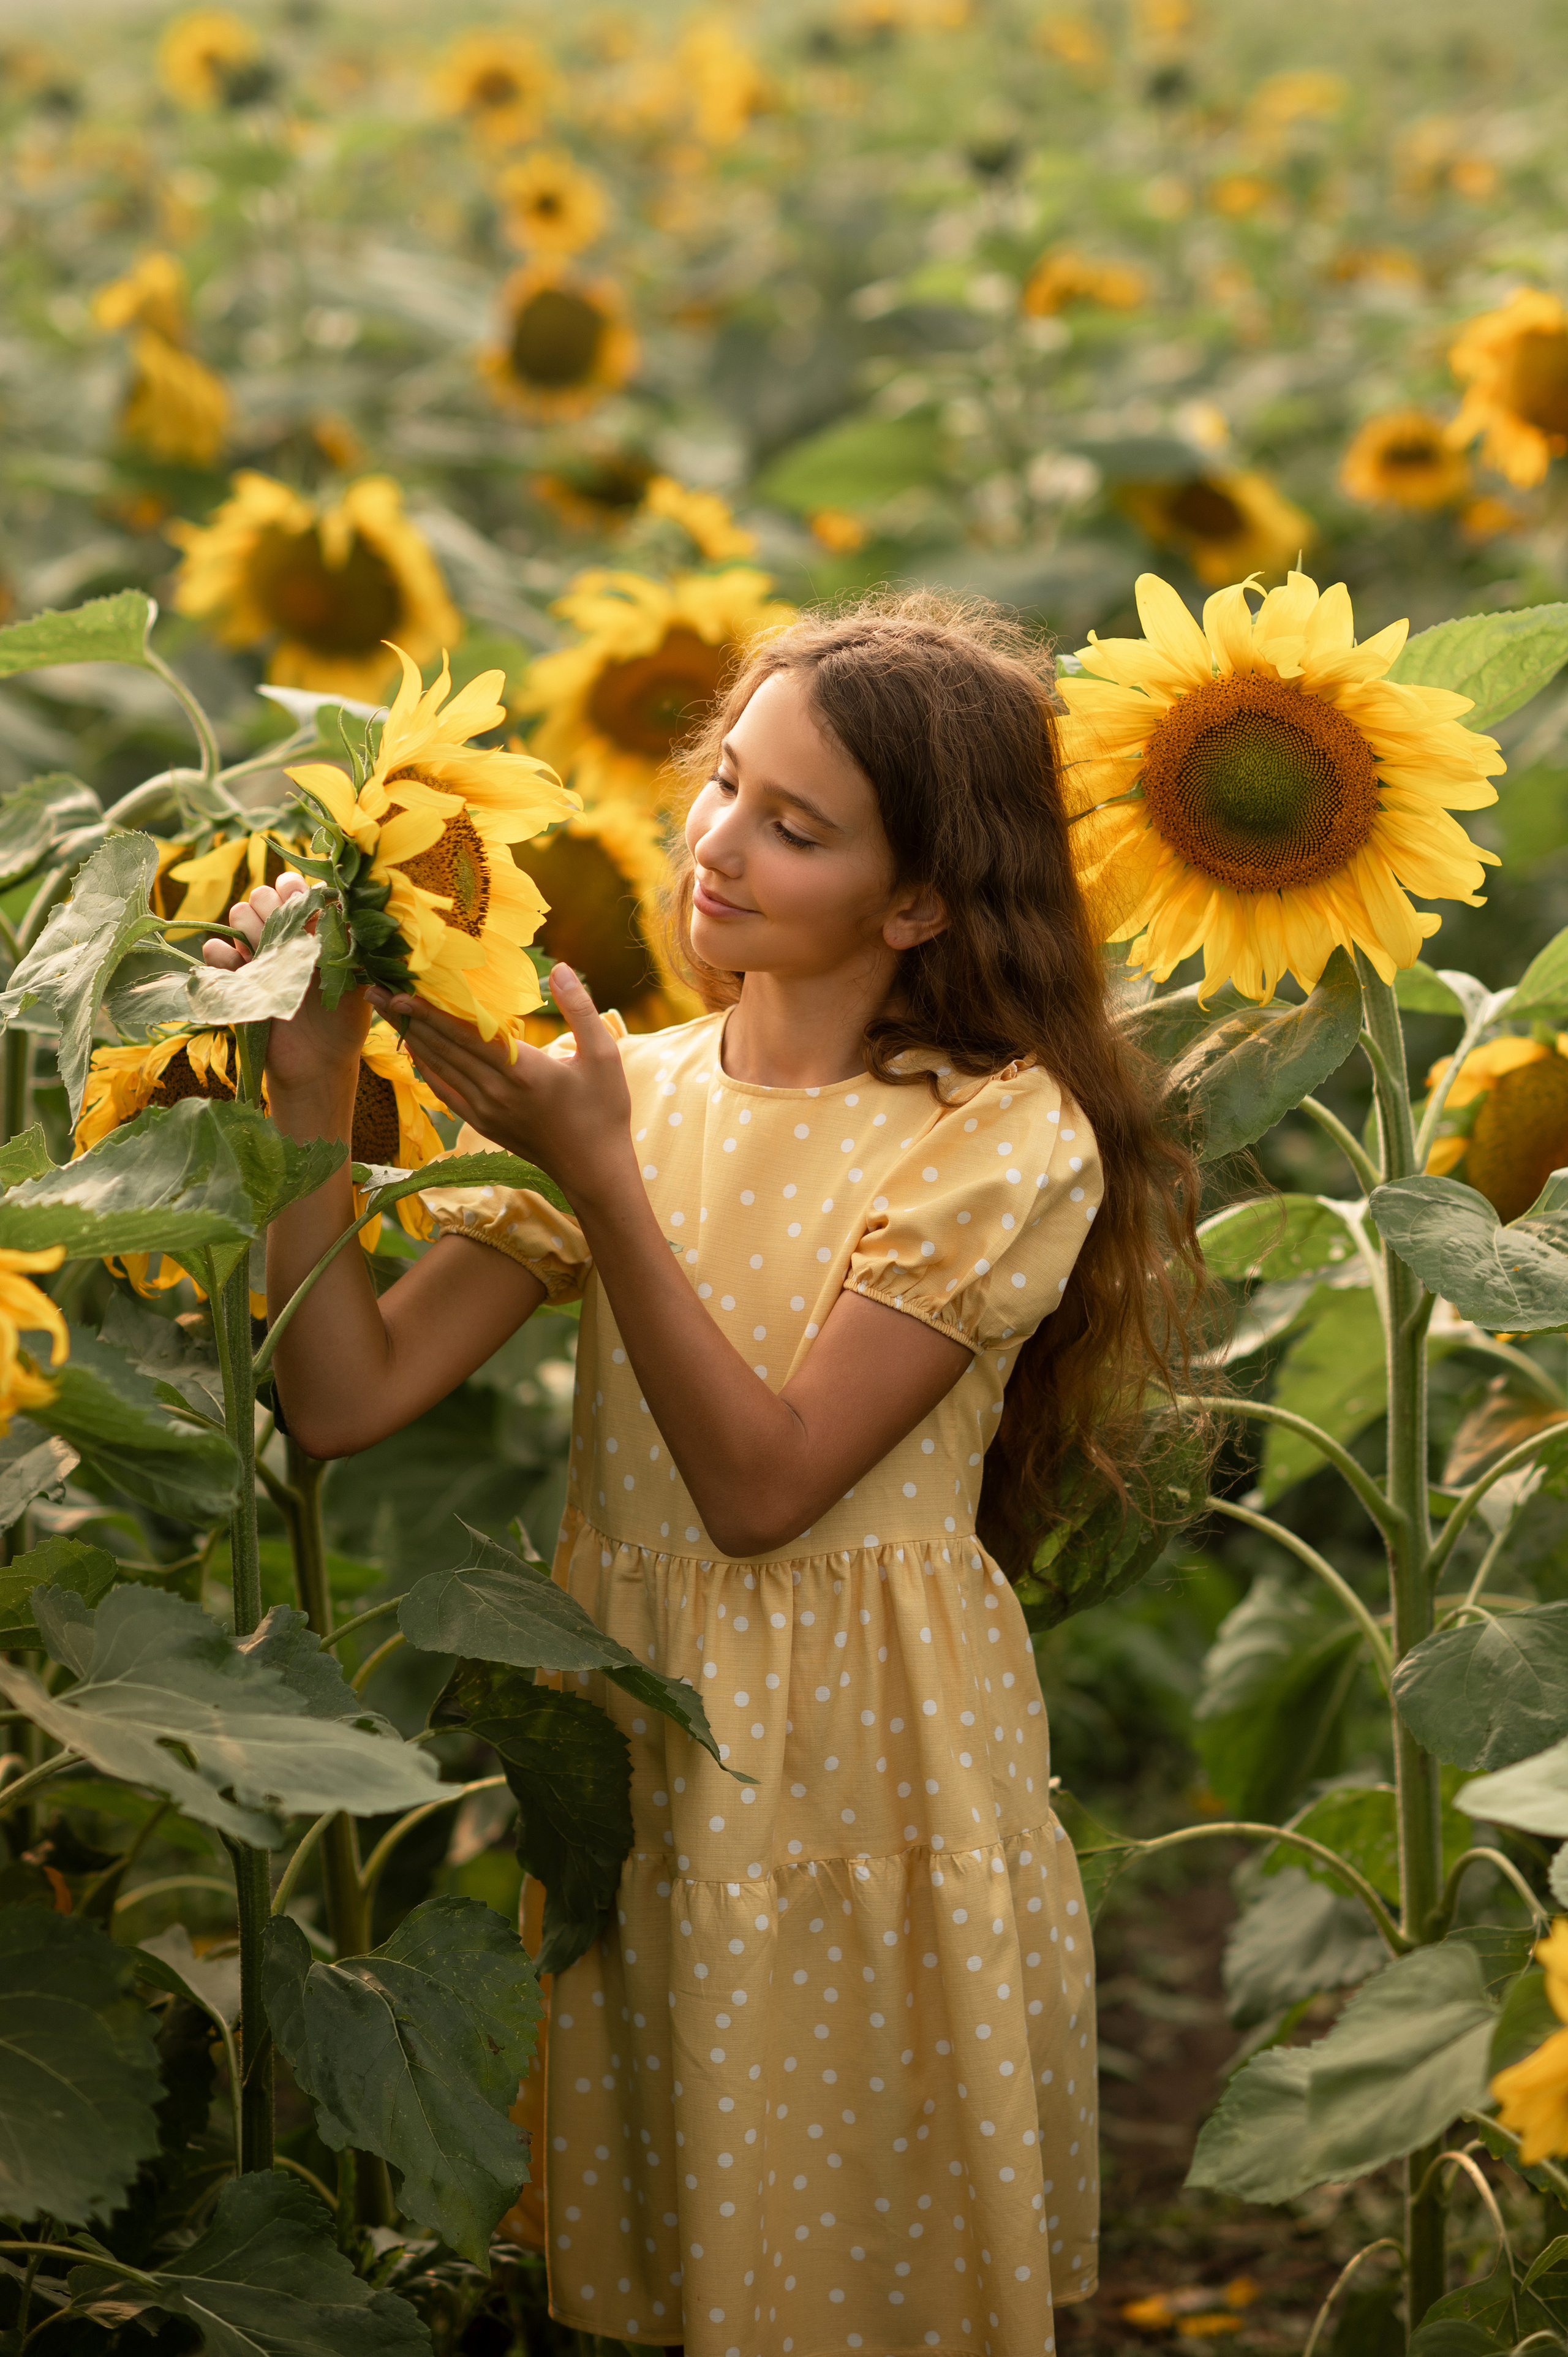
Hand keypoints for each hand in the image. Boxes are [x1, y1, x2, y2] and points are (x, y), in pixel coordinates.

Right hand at [202, 870, 370, 1102]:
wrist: (317, 1063)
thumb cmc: (343, 1020)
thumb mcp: (355, 977)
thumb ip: (349, 942)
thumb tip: (343, 904)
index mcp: (310, 929)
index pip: (293, 889)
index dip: (292, 888)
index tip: (300, 901)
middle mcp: (281, 936)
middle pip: (261, 895)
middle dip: (271, 907)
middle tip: (286, 936)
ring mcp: (255, 955)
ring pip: (238, 914)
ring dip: (250, 927)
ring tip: (267, 955)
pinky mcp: (234, 978)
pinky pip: (214, 950)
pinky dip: (222, 953)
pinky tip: (241, 968)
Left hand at [371, 964, 634, 1206]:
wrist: (592, 1170)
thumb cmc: (604, 1111)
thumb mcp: (604, 1055)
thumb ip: (581, 1009)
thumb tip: (561, 967)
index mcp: (523, 1070)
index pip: (466, 1034)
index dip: (430, 1012)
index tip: (400, 990)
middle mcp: (496, 1090)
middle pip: (441, 1047)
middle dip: (406, 1017)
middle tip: (373, 990)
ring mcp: (486, 1109)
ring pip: (438, 1067)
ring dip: (410, 1037)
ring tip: (384, 1013)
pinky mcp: (483, 1123)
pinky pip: (445, 1091)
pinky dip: (426, 1068)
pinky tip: (413, 1050)